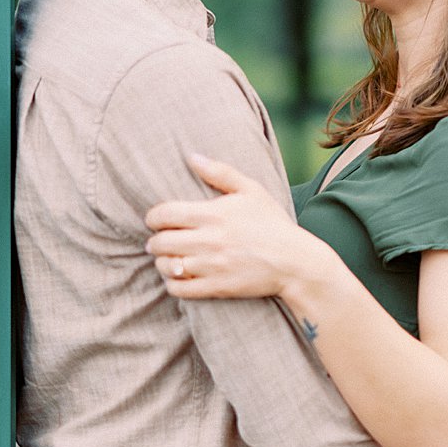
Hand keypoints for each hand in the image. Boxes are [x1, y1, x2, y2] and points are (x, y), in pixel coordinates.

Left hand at [144, 154, 332, 299]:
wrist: (294, 262)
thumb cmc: (272, 223)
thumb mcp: (251, 190)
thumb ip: (220, 172)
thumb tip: (192, 157)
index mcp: (212, 214)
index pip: (164, 214)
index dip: (153, 217)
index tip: (157, 219)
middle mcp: (208, 240)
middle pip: (160, 242)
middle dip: (155, 240)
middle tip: (161, 240)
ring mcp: (211, 266)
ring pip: (166, 266)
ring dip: (163, 262)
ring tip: (169, 258)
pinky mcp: (216, 288)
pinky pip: (179, 289)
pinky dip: (172, 283)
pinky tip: (178, 276)